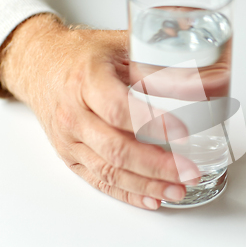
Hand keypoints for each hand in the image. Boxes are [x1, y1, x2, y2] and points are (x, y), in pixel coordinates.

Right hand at [0, 14, 199, 209]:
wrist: (40, 64)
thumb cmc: (82, 54)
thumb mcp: (119, 46)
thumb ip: (157, 65)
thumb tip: (204, 79)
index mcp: (87, 81)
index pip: (120, 109)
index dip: (153, 125)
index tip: (183, 134)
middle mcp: (74, 113)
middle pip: (116, 148)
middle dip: (157, 165)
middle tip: (189, 172)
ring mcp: (69, 140)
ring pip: (108, 170)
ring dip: (146, 185)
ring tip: (178, 190)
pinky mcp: (69, 156)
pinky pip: (98, 181)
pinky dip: (127, 193)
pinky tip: (151, 199)